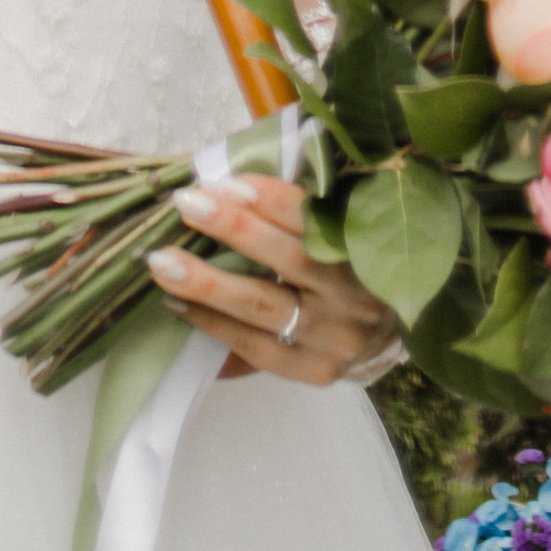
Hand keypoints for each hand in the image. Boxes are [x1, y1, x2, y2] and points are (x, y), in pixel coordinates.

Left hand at [147, 173, 397, 386]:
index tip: (226, 182)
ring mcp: (336, 338)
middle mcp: (355, 294)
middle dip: (233, 229)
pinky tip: (178, 305)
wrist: (387, 332)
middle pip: (289, 259)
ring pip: (264, 308)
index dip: (271, 200)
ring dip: (208, 284)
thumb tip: (232, 179)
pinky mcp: (316, 371)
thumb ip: (303, 207)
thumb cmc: (352, 262)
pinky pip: (256, 350)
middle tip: (186, 205)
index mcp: (366, 245)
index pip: (316, 219)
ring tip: (162, 263)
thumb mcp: (345, 225)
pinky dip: (213, 325)